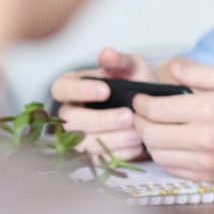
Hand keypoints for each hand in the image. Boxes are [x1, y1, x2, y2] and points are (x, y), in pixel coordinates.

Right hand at [50, 47, 154, 161]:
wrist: (152, 112)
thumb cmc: (135, 84)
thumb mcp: (132, 68)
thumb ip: (120, 61)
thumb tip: (107, 53)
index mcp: (71, 86)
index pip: (61, 88)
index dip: (80, 91)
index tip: (105, 90)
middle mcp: (69, 112)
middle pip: (71, 120)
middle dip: (101, 120)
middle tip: (129, 117)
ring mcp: (77, 136)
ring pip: (83, 143)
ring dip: (112, 139)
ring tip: (138, 135)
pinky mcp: (90, 155)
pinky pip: (97, 159)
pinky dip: (118, 154)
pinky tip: (137, 148)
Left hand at [130, 58, 213, 180]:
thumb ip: (203, 73)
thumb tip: (174, 68)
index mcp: (208, 109)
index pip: (155, 110)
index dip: (141, 104)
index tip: (141, 100)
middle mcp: (203, 138)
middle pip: (151, 134)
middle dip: (140, 122)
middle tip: (141, 114)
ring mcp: (206, 160)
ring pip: (158, 154)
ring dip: (151, 141)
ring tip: (155, 129)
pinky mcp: (210, 174)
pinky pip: (174, 169)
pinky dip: (166, 157)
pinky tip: (172, 146)